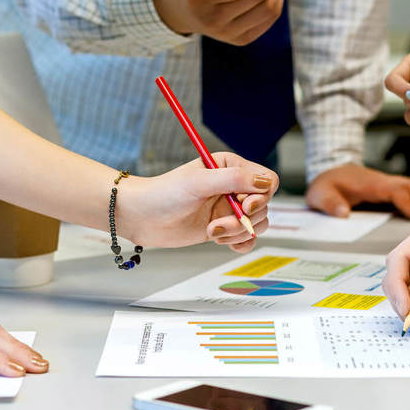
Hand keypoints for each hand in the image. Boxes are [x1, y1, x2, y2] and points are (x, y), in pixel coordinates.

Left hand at [120, 152, 278, 251]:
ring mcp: (229, 208)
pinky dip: (240, 243)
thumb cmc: (165, 193)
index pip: (267, 180)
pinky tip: (222, 242)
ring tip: (212, 232)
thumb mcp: (199, 181)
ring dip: (238, 232)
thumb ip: (234, 179)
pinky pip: (248, 238)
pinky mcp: (224, 227)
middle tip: (218, 225)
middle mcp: (234, 187)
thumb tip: (266, 184)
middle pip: (264, 206)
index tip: (245, 206)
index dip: (262, 196)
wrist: (142, 216)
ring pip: (257, 224)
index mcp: (231, 166)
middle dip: (243, 220)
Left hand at [306, 163, 409, 220]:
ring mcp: (387, 184)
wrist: (327, 170)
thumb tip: (342, 213)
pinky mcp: (387, 189)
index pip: (396, 191)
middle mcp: (383, 182)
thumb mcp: (320, 194)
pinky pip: (409, 192)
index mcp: (371, 184)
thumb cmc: (326, 183)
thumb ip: (330, 203)